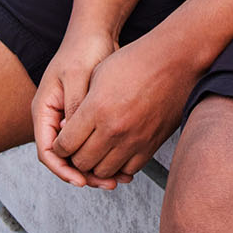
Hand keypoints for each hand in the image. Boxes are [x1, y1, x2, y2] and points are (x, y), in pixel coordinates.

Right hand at [33, 29, 120, 188]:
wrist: (96, 33)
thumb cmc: (84, 50)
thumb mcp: (78, 77)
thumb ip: (75, 107)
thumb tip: (74, 137)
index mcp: (44, 111)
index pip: (47, 151)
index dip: (63, 169)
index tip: (81, 180)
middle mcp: (55, 118)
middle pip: (64, 158)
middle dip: (83, 174)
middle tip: (107, 183)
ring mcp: (70, 119)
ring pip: (79, 154)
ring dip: (96, 168)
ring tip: (118, 179)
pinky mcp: (87, 118)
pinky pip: (93, 144)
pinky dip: (105, 155)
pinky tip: (124, 163)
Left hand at [48, 32, 202, 186]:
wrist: (174, 61)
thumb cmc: (136, 61)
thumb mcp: (99, 74)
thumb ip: (81, 104)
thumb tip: (69, 125)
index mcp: (96, 109)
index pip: (65, 145)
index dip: (58, 147)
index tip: (61, 143)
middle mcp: (113, 129)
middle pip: (82, 162)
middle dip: (74, 157)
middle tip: (77, 148)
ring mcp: (134, 140)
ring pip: (104, 171)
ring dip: (96, 164)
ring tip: (96, 151)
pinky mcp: (150, 145)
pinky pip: (128, 169)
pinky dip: (119, 165)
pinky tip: (117, 151)